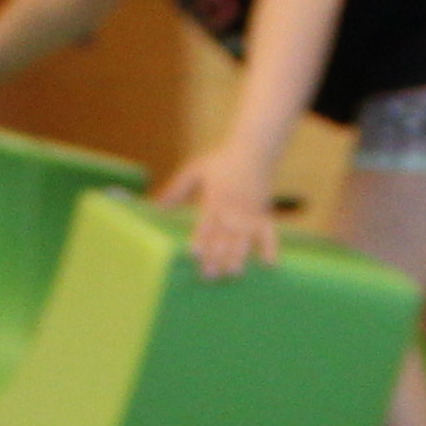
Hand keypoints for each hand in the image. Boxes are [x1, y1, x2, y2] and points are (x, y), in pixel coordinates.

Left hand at [152, 144, 283, 279]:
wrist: (255, 150)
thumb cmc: (222, 161)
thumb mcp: (196, 170)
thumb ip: (176, 189)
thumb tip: (155, 206)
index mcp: (215, 199)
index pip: (206, 223)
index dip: (201, 238)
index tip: (194, 253)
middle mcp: (232, 209)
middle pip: (224, 236)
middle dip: (217, 256)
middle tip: (209, 275)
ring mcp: (249, 214)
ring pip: (244, 239)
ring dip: (239, 256)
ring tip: (233, 273)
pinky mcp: (263, 215)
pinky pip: (268, 233)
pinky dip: (270, 248)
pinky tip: (270, 264)